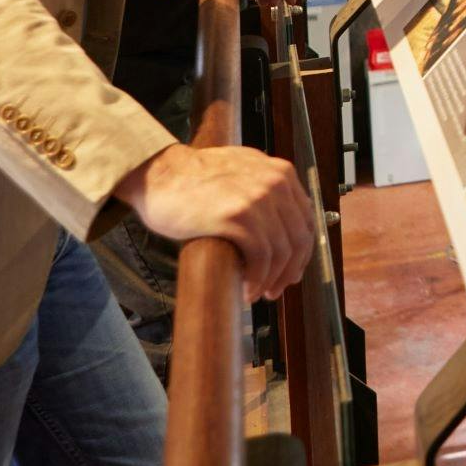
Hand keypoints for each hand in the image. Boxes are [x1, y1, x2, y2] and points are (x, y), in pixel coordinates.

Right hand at [114, 144, 314, 301]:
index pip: (306, 221)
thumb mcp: (242, 172)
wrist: (160, 173)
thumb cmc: (194, 179)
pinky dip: (257, 279)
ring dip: (272, 280)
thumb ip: (265, 190)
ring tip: (258, 293)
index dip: (301, 253)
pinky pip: (261, 256)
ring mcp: (258, 198)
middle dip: (289, 271)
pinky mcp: (237, 216)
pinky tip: (247, 289)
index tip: (291, 272)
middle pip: (298, 239)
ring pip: (282, 251)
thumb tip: (282, 227)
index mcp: (281, 173)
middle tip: (275, 290)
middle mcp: (275, 183)